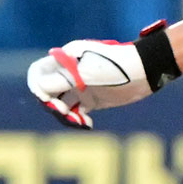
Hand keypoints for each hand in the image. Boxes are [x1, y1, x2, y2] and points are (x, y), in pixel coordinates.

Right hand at [26, 39, 151, 128]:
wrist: (145, 72)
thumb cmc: (116, 66)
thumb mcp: (86, 73)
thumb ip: (61, 80)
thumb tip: (39, 90)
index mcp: (65, 59)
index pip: (38, 73)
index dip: (37, 87)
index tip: (48, 99)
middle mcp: (69, 73)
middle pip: (46, 92)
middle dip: (51, 105)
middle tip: (65, 112)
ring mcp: (80, 87)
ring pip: (59, 105)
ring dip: (64, 116)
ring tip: (79, 121)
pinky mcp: (91, 99)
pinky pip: (75, 113)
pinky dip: (77, 120)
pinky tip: (87, 123)